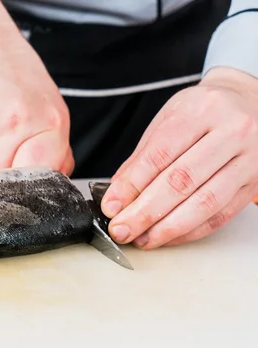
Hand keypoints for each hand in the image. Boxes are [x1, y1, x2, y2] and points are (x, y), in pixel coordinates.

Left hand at [101, 66, 257, 248]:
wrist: (251, 101)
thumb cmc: (204, 110)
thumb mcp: (169, 118)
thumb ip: (143, 155)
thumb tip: (118, 194)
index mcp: (201, 110)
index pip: (160, 155)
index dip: (132, 185)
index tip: (112, 206)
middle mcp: (230, 132)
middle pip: (181, 181)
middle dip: (145, 212)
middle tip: (121, 229)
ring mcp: (249, 158)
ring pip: (204, 203)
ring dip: (168, 228)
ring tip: (142, 238)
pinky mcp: (255, 183)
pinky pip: (221, 215)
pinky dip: (191, 231)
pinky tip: (168, 236)